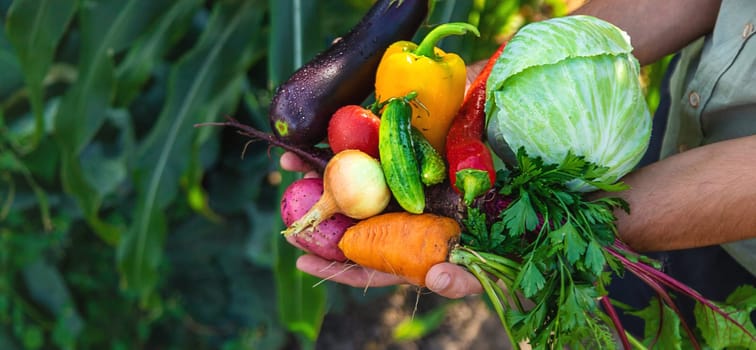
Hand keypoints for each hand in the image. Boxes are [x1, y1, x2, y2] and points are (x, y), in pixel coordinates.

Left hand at [278, 61, 491, 298]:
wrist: (532, 167)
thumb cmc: (514, 231)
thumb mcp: (491, 261)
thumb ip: (463, 278)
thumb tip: (435, 279)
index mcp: (413, 242)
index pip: (369, 260)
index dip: (335, 264)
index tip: (301, 260)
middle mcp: (404, 211)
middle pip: (354, 215)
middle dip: (318, 208)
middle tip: (289, 198)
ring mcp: (406, 176)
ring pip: (357, 176)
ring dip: (323, 168)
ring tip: (292, 160)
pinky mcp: (412, 144)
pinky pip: (375, 139)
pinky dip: (350, 133)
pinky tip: (326, 127)